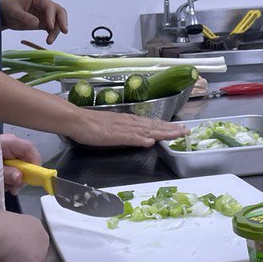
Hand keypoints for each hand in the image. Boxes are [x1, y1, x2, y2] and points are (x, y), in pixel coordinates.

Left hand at [0, 0, 68, 43]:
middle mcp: (45, 4)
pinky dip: (53, 34)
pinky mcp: (44, 22)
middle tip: (64, 32)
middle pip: (59, 12)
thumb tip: (37, 23)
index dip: (52, 17)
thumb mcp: (13, 12)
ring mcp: (46, 14)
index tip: (50, 27)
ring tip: (49, 42)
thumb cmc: (7, 9)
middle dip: (62, 21)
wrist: (4, 15)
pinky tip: (49, 40)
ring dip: (57, 31)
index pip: (50, 6)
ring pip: (58, 21)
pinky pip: (53, 28)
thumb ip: (24, 17)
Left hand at [0, 133, 40, 193]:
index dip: (35, 163)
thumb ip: (7, 173)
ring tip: (6, 186)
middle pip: (27, 157)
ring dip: (16, 177)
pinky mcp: (4, 154)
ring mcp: (7, 148)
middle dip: (24, 174)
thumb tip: (20, 178)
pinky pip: (14, 164)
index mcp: (8, 142)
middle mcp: (10, 143)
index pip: (30, 149)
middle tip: (16, 187)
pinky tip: (4, 182)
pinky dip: (12, 175)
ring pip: (21, 163)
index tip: (33, 179)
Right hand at [67, 109, 187, 148]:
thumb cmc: (91, 124)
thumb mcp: (112, 127)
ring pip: (145, 130)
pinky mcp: (113, 135)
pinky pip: (128, 138)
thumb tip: (143, 137)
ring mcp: (121, 128)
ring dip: (161, 132)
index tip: (179, 129)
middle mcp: (128, 123)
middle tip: (186, 131)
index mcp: (128, 121)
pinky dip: (140, 139)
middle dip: (170, 129)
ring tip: (176, 134)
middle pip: (153, 126)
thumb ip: (127, 132)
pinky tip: (149, 142)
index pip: (151, 124)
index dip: (166, 127)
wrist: (76, 120)